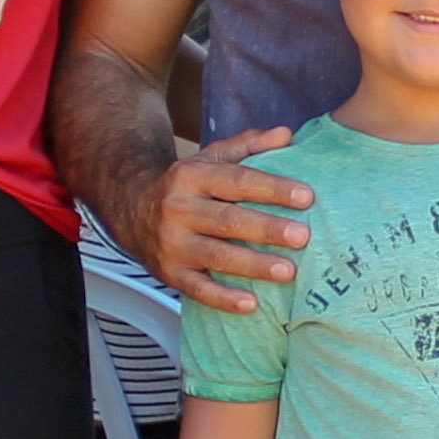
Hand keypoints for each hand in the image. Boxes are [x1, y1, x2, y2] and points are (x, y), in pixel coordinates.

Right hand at [146, 127, 312, 314]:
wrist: (132, 210)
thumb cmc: (186, 186)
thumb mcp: (211, 159)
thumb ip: (249, 145)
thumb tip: (286, 134)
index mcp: (192, 176)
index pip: (237, 181)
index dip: (272, 188)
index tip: (306, 197)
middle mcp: (179, 209)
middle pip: (229, 220)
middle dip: (267, 228)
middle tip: (303, 236)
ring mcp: (172, 243)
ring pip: (217, 256)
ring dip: (254, 265)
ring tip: (288, 271)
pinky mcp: (169, 273)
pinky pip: (198, 289)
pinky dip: (224, 299)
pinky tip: (252, 304)